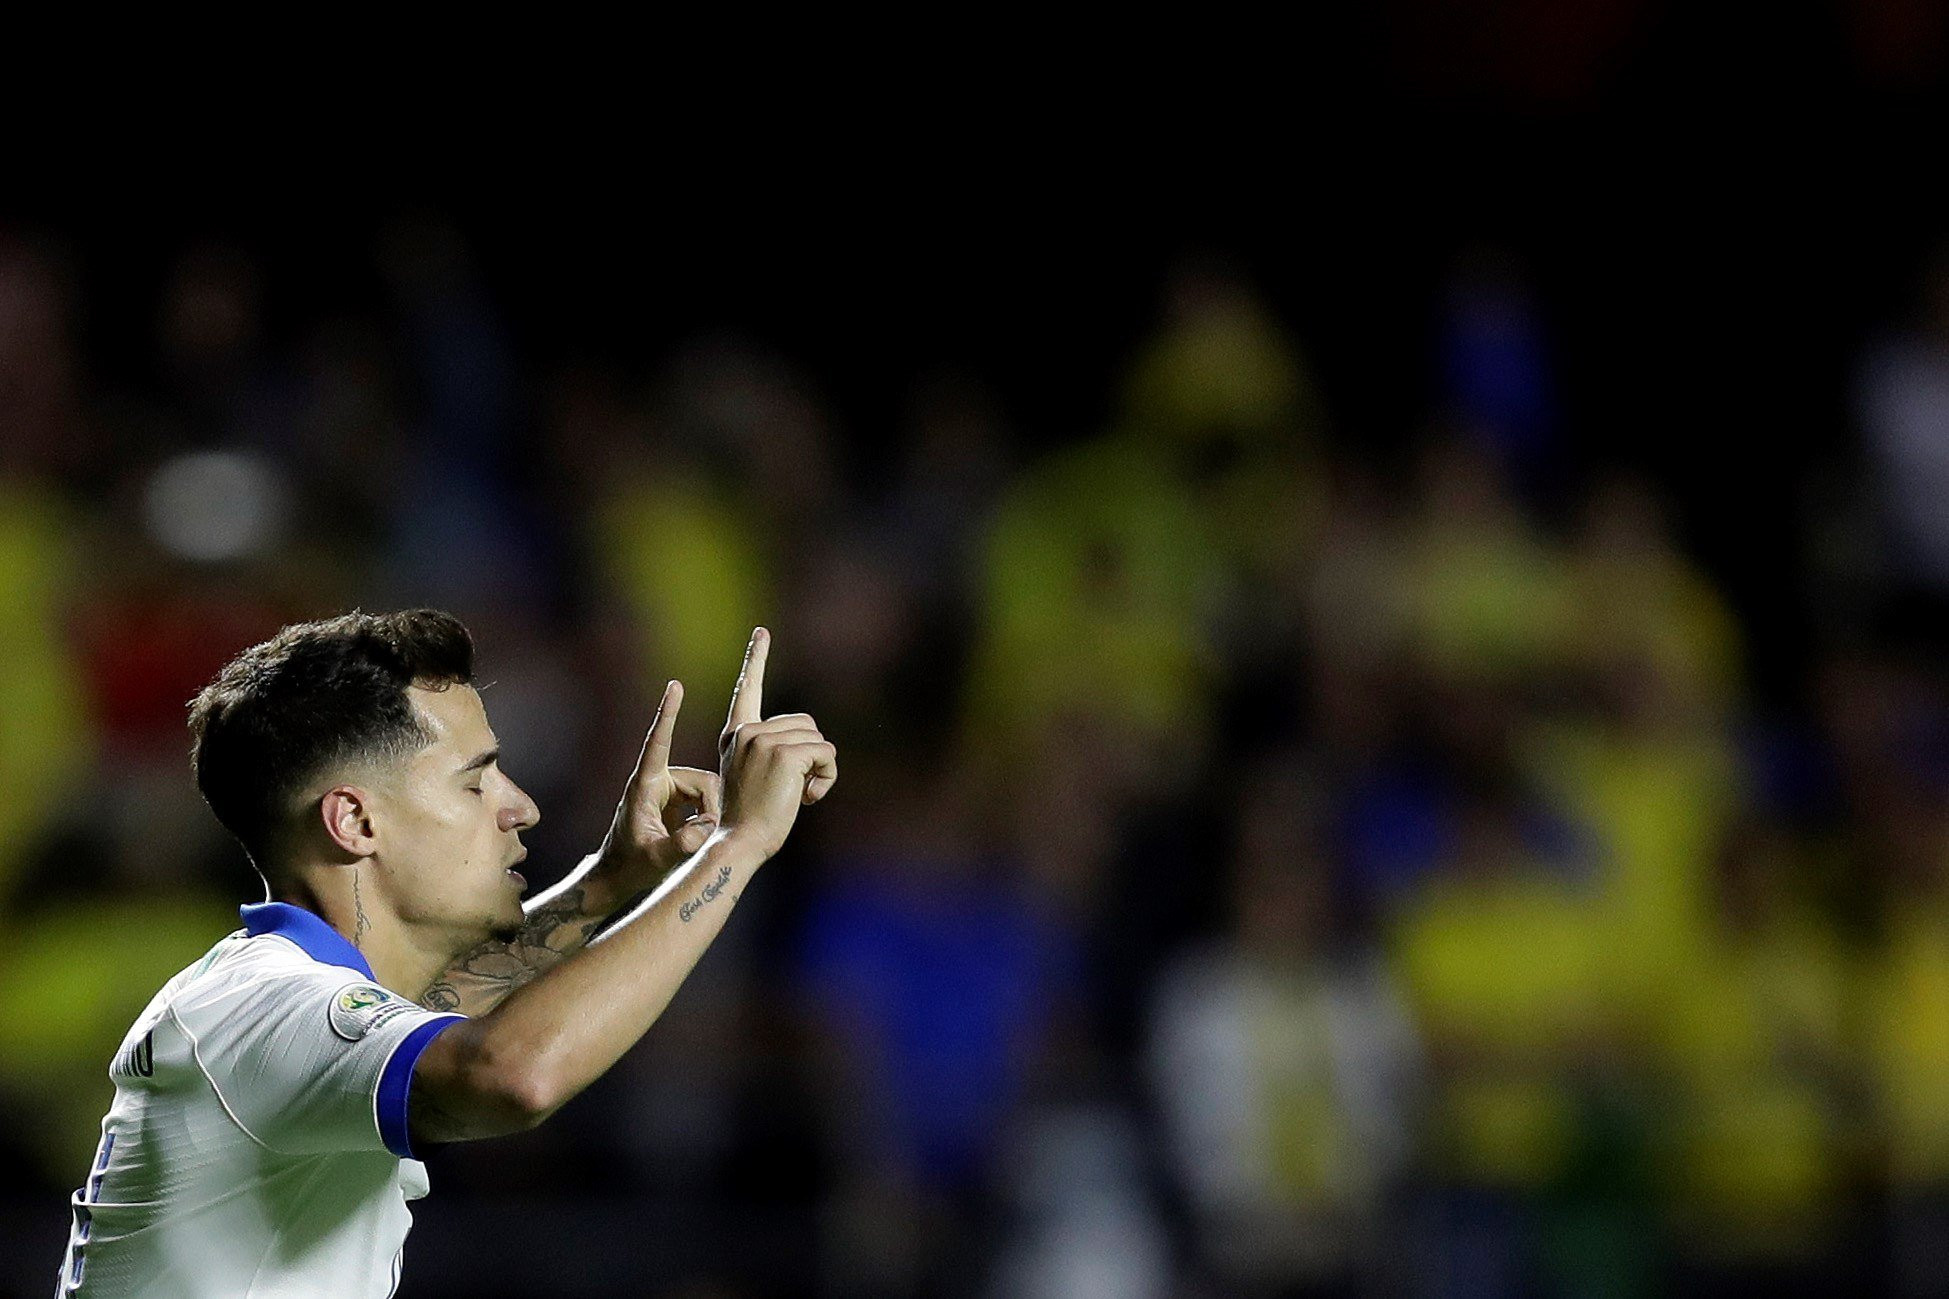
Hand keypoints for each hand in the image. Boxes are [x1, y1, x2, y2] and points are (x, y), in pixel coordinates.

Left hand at [601, 680, 723, 881]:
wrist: (618, 877)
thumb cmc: (630, 867)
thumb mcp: (655, 860)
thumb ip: (681, 846)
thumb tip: (706, 830)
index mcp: (645, 786)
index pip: (659, 742)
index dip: (668, 714)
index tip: (675, 686)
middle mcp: (657, 781)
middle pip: (702, 781)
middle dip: (710, 809)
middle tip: (703, 838)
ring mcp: (667, 790)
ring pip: (708, 791)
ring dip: (709, 816)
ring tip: (697, 841)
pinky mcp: (676, 801)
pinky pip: (706, 800)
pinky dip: (709, 818)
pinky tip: (698, 837)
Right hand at [717, 628, 836, 858]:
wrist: (739, 842)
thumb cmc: (750, 820)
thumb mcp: (754, 776)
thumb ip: (771, 752)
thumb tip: (812, 745)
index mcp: (736, 735)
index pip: (748, 691)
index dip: (756, 660)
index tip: (762, 632)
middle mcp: (748, 733)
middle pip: (805, 725)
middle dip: (811, 756)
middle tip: (795, 789)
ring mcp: (764, 741)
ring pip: (818, 741)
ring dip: (820, 770)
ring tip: (798, 796)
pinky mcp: (785, 754)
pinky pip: (827, 754)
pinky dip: (827, 778)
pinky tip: (807, 799)